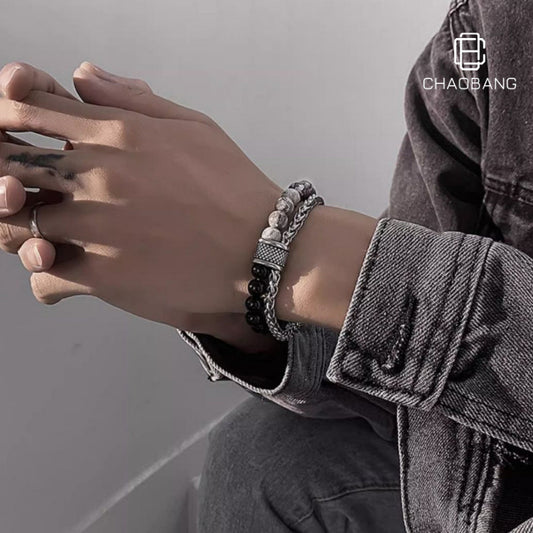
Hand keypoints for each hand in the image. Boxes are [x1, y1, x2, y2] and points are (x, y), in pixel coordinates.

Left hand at [0, 61, 281, 331]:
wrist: (262, 248)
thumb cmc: (233, 187)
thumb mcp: (192, 126)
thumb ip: (132, 98)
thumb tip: (81, 74)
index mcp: (116, 133)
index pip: (29, 106)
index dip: (7, 113)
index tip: (9, 128)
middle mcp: (96, 175)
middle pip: (9, 163)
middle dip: (3, 172)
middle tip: (10, 188)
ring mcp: (96, 227)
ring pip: (19, 224)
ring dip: (21, 228)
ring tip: (40, 235)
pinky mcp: (104, 276)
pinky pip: (44, 277)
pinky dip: (44, 275)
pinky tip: (59, 271)